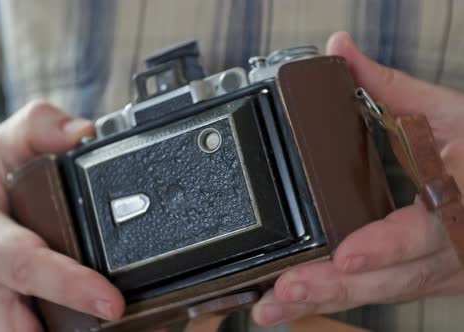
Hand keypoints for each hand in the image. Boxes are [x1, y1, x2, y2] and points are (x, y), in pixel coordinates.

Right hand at [0, 101, 124, 331]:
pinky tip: (129, 328)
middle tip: (125, 326)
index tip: (112, 302)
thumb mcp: (4, 144)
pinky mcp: (17, 324)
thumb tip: (84, 133)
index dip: (67, 285)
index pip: (25, 265)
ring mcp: (0, 314)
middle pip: (23, 329)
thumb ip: (40, 127)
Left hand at [252, 31, 463, 325]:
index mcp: (461, 200)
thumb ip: (388, 85)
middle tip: (285, 292)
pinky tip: (293, 303)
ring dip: (326, 301)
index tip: (347, 255)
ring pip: (380, 293)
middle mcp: (451, 247)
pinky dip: (335, 299)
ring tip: (274, 306)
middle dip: (335, 287)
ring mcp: (439, 270)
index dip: (386, 245)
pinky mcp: (424, 280)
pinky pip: (377, 294)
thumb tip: (340, 50)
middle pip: (393, 276)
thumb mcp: (444, 113)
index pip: (425, 229)